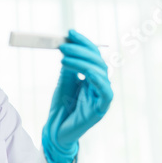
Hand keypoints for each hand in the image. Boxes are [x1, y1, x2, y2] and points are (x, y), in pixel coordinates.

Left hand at [42, 29, 113, 162]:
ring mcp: (102, 96)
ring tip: (63, 58)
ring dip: (82, 62)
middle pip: (97, 60)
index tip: (70, 32)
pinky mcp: (102, 108)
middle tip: (62, 45)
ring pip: (100, 72)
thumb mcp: (64, 81)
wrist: (56, 130)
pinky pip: (105, 90)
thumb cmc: (61, 107)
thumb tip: (68, 45)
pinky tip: (82, 72)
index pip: (92, 54)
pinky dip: (96, 78)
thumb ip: (68, 66)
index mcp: (93, 76)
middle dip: (81, 50)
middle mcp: (100, 84)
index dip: (83, 43)